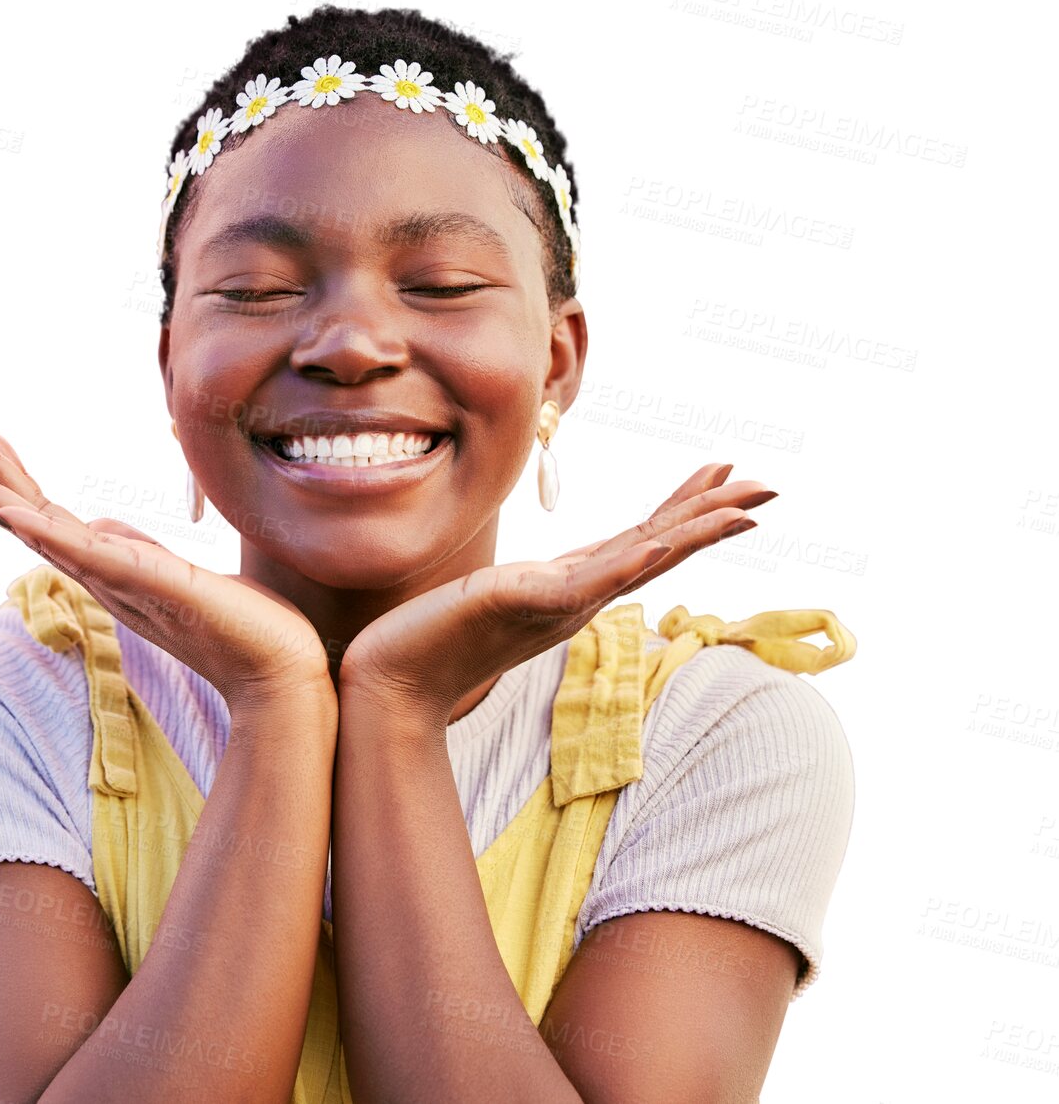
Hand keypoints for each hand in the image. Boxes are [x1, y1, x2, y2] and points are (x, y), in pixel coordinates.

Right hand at [0, 426, 335, 717]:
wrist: (277, 672)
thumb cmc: (237, 625)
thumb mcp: (177, 573)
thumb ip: (135, 550)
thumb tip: (100, 523)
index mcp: (109, 568)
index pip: (48, 515)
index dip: (10, 477)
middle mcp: (103, 577)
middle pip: (31, 518)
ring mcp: (120, 584)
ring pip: (44, 533)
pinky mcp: (148, 587)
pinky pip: (87, 557)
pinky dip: (46, 533)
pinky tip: (13, 513)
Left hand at [337, 463, 777, 720]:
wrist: (390, 681)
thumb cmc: (428, 643)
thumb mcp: (485, 600)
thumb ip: (518, 587)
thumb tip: (530, 575)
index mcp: (568, 592)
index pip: (639, 542)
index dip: (684, 510)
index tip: (724, 476)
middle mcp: (574, 600)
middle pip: (657, 549)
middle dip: (713, 516)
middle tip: (768, 487)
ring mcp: (556, 606)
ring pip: (639, 562)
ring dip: (692, 533)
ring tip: (741, 507)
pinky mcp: (526, 607)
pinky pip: (589, 582)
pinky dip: (629, 561)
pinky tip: (662, 540)